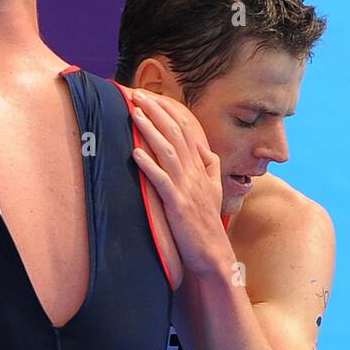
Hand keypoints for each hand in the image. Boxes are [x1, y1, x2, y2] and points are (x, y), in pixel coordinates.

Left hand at [130, 90, 228, 276]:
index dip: (168, 111)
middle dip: (155, 112)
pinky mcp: (178, 206)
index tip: (151, 96)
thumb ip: (210, 166)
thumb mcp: (214, 190)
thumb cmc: (207, 224)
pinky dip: (149, 166)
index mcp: (201, 168)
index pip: (185, 130)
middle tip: (137, 93)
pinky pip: (162, 181)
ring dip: (150, 131)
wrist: (213, 255)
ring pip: (168, 152)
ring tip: (135, 113)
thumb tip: (203, 146)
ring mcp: (187, 189)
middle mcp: (195, 174)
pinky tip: (135, 152)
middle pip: (175, 134)